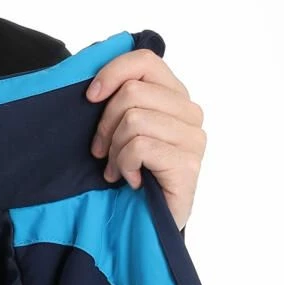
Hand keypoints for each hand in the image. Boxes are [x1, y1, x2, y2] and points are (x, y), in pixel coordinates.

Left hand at [84, 47, 205, 229]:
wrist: (145, 223)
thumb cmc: (131, 174)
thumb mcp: (120, 128)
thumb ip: (118, 97)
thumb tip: (91, 66)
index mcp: (175, 96)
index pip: (145, 60)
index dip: (111, 73)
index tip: (90, 97)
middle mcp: (190, 113)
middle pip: (132, 92)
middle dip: (106, 124)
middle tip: (102, 152)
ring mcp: (193, 139)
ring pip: (134, 119)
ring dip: (115, 149)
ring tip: (117, 170)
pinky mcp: (188, 164)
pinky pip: (140, 147)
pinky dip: (125, 165)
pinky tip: (131, 180)